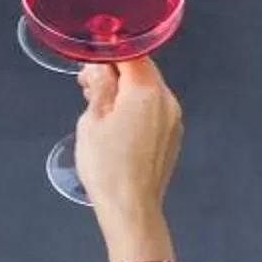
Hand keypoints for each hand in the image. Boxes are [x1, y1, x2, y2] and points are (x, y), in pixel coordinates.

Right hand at [72, 59, 183, 241]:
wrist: (131, 208)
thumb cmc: (108, 167)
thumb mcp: (92, 119)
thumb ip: (100, 85)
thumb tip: (101, 68)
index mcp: (146, 90)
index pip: (130, 53)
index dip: (107, 53)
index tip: (89, 61)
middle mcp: (167, 100)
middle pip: (142, 71)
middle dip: (115, 73)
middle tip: (88, 86)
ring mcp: (173, 120)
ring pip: (148, 90)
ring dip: (125, 91)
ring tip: (99, 108)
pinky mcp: (172, 137)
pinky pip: (154, 110)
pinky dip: (136, 108)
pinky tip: (117, 125)